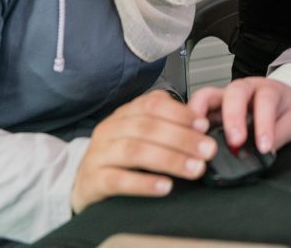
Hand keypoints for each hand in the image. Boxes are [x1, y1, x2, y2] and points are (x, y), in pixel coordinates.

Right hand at [70, 90, 213, 213]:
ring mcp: (99, 154)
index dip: (180, 113)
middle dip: (183, 138)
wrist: (82, 183)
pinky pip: (118, 180)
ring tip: (195, 169)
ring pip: (135, 151)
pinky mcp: (92, 180)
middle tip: (208, 151)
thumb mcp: (140, 135)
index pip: (152, 104)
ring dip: (170, 159)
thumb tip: (201, 124)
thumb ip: (166, 125)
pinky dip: (144, 183)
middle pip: (148, 127)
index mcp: (124, 114)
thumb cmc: (119, 158)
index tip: (204, 125)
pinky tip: (165, 186)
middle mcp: (110, 129)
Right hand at [188, 77, 290, 154]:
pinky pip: (196, 107)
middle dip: (233, 117)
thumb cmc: (282, 108)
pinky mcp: (210, 106)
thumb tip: (265, 152)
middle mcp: (244, 89)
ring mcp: (224, 95)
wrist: (279, 96)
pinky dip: (189, 119)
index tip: (264, 146)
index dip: (264, 124)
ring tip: (198, 134)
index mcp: (267, 90)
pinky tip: (188, 134)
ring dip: (201, 113)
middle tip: (235, 140)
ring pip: (208, 95)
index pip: (266, 101)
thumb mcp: (289, 122)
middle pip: (235, 93)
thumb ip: (278, 136)